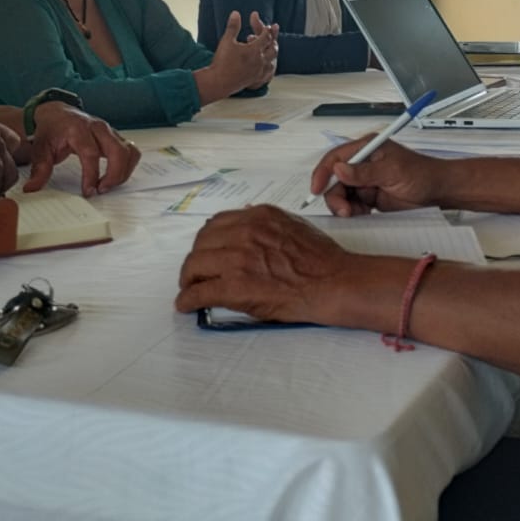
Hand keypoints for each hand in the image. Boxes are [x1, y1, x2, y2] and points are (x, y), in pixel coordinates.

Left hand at [24, 103, 139, 195]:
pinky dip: (128, 166)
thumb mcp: (40, 149)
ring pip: (129, 151)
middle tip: (101, 189)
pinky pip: (131, 151)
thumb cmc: (50, 130)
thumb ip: (39, 170)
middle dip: (114, 175)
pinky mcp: (116, 136)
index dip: (91, 175)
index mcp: (78, 129)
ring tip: (107, 185)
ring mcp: (110, 131)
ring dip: (123, 172)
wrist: (57, 114)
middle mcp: (98, 127)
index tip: (88, 191)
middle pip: (117, 151)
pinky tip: (114, 176)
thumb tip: (32, 188)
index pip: (91, 153)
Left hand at [175, 205, 355, 321]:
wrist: (333, 283)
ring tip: (190, 288)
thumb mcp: (292, 225)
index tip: (207, 252)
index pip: (217, 224)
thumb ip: (265, 224)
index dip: (208, 241)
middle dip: (196, 258)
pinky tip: (186, 305)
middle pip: (201, 242)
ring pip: (195, 265)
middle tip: (196, 273)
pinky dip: (188, 299)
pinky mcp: (234, 286)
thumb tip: (246, 223)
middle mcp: (244, 231)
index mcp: (257, 216)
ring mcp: (237, 258)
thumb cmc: (321, 259)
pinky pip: (199, 292)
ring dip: (188, 278)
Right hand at [200, 11, 274, 100]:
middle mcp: (260, 61)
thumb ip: (233, 26)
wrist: (218, 82)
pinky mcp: (256, 80)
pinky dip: (270, 66)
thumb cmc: (222, 61)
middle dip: (273, 39)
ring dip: (273, 52)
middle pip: (273, 48)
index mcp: (254, 50)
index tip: (265, 25)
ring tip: (271, 48)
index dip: (265, 29)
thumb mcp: (226, 41)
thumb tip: (236, 13)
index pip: (265, 37)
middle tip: (273, 32)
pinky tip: (267, 66)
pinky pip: (269, 73)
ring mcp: (259, 71)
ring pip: (272, 61)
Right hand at [308, 135, 443, 215]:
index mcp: (366, 148)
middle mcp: (362, 163)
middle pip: (334, 179)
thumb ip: (365, 172)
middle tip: (344, 210)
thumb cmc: (422, 174)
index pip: (335, 157)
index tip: (316, 188)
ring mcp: (365, 181)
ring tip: (356, 213)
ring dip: (343, 206)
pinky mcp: (369, 196)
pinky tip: (363, 214)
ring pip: (340, 194)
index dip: (323, 172)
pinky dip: (352, 212)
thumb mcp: (392, 171)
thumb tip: (339, 169)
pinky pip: (351, 205)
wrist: (438, 192)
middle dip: (335, 195)